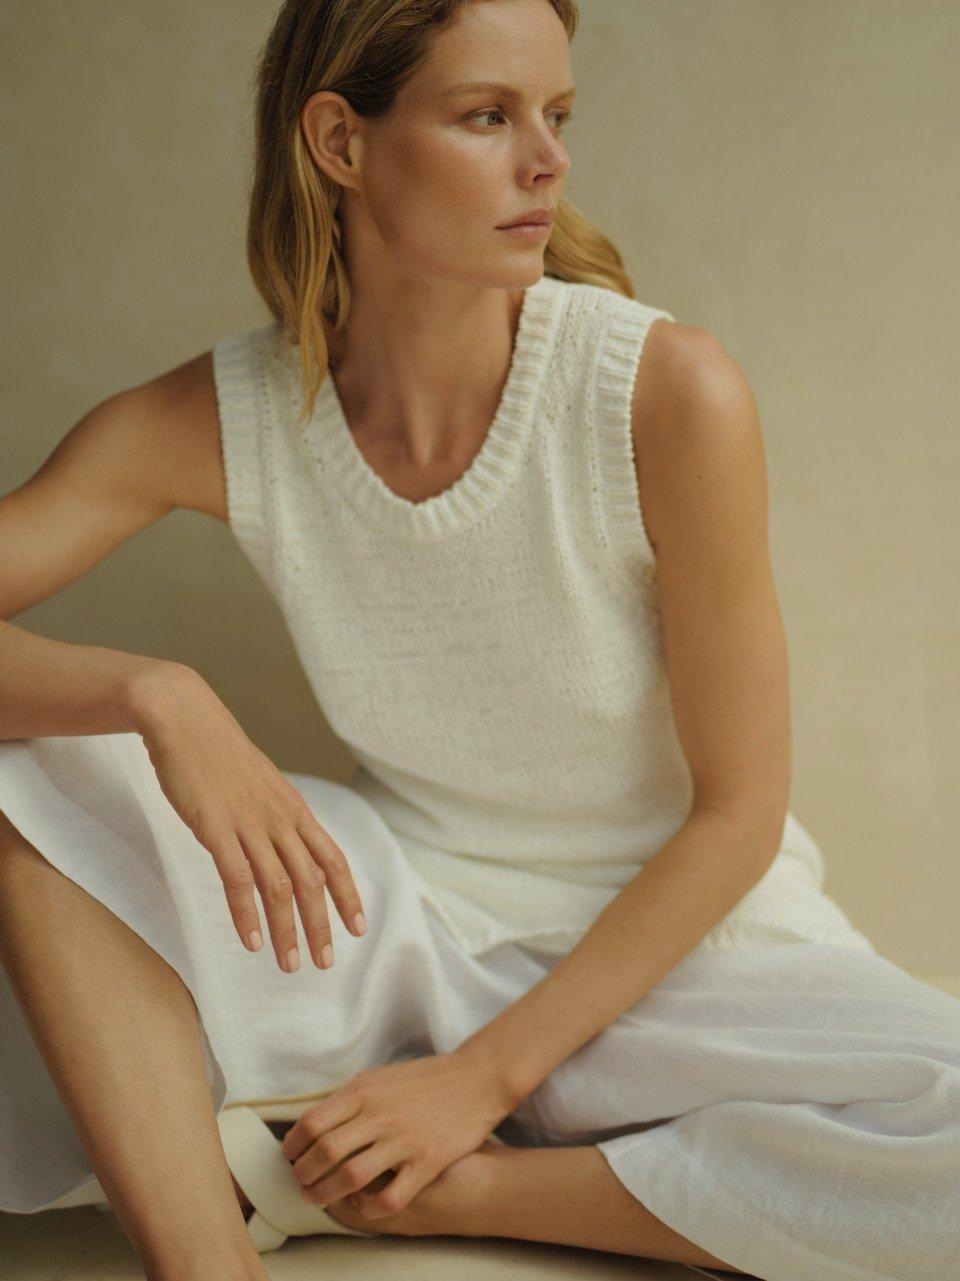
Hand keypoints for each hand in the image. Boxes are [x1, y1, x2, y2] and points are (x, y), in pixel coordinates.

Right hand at [130, 661, 366, 971]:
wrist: (186, 719)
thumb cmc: (220, 755)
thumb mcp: (262, 785)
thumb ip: (276, 816)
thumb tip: (288, 844)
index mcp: (295, 809)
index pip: (333, 859)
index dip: (348, 895)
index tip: (358, 928)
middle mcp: (280, 818)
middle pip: (312, 880)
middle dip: (321, 925)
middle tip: (325, 964)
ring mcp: (249, 823)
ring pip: (279, 886)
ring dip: (287, 930)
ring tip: (289, 964)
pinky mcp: (216, 827)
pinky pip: (237, 879)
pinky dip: (246, 913)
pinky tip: (250, 941)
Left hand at [279, 1051, 513, 1218]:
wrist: (476, 1078)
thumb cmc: (426, 1078)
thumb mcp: (381, 1076)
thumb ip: (350, 1098)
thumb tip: (316, 1121)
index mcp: (364, 1090)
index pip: (312, 1122)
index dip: (293, 1144)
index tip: (289, 1155)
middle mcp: (379, 1115)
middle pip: (324, 1152)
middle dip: (303, 1174)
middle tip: (300, 1182)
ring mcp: (403, 1141)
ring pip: (350, 1177)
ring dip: (326, 1194)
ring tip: (319, 1198)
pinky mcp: (426, 1162)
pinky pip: (389, 1198)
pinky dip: (368, 1208)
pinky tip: (361, 1204)